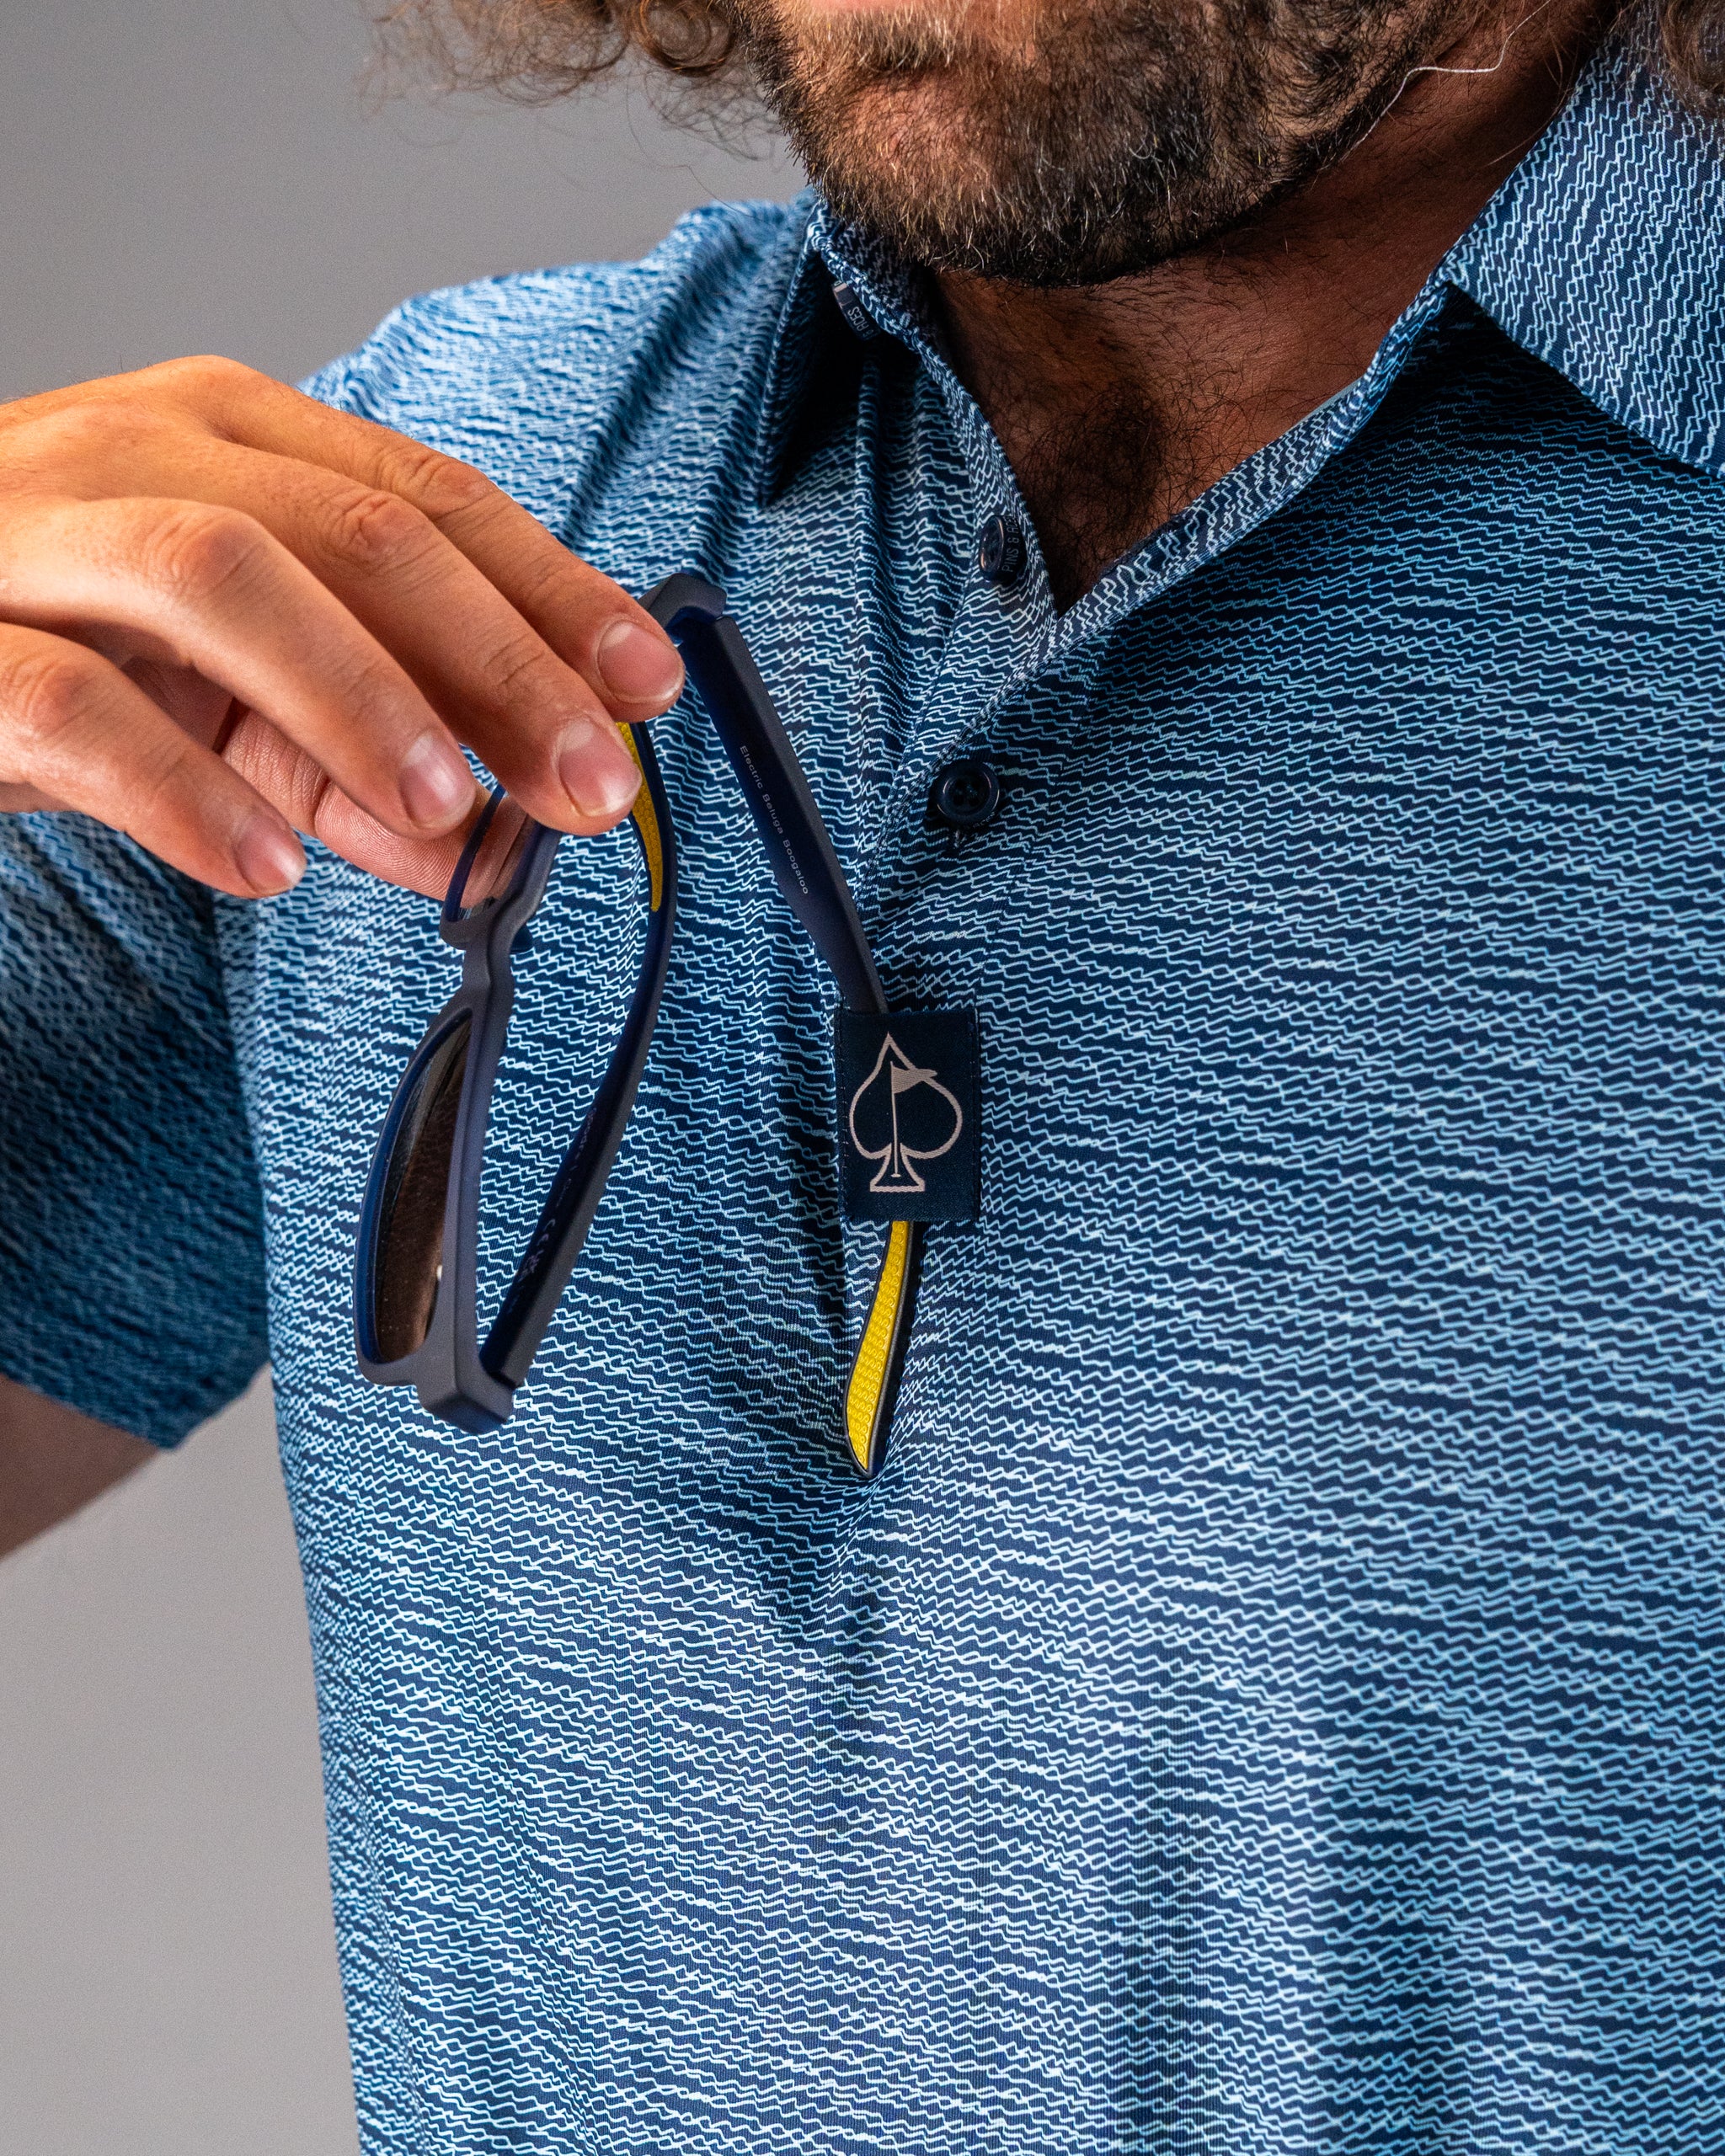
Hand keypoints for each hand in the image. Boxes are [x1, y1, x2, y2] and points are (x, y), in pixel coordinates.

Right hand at [0, 358, 685, 897]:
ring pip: (221, 576)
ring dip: (360, 699)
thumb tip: (510, 840)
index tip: (649, 687)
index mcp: (230, 439)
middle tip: (588, 781)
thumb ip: (366, 762)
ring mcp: (35, 534)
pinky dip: (186, 789)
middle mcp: (140, 454)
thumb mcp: (238, 698)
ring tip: (451, 811)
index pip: (428, 499)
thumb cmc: (56, 641)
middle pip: (359, 532)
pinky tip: (270, 865)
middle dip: (497, 662)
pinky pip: (73, 702)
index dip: (554, 594)